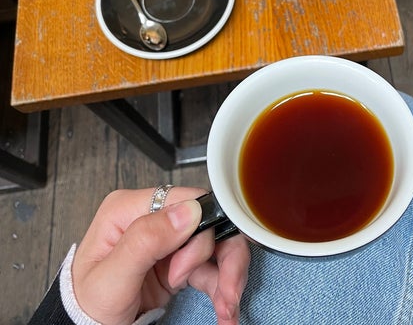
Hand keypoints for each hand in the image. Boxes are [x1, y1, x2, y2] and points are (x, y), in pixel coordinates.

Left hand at [71, 187, 249, 324]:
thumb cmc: (86, 307)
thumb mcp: (111, 279)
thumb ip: (146, 241)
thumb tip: (188, 211)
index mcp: (131, 208)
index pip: (186, 200)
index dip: (199, 231)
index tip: (189, 268)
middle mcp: (154, 218)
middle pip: (208, 222)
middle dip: (224, 257)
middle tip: (227, 291)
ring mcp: (168, 240)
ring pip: (217, 244)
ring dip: (228, 275)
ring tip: (228, 306)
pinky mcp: (179, 261)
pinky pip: (212, 266)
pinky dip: (223, 288)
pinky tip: (225, 308)